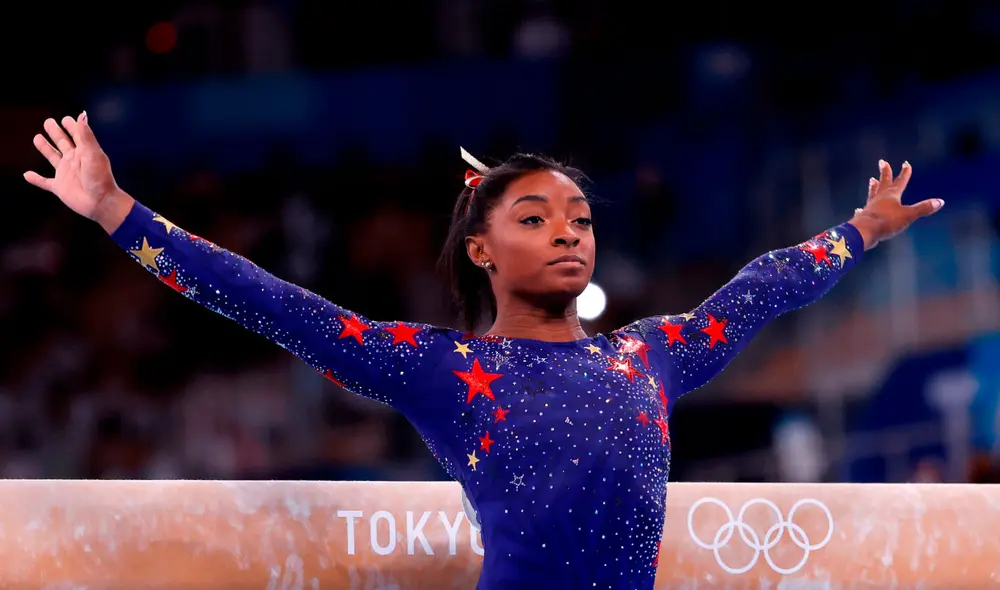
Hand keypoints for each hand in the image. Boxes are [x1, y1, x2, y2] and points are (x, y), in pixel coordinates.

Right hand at [24, 113, 132, 232]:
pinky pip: (44, 182)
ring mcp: (66, 174)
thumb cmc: (100, 178)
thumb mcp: (93, 154)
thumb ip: (85, 135)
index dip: (71, 126)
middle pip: (62, 143)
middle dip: (56, 132)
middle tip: (48, 122)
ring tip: (37, 137)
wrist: (101, 202)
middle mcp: (74, 161)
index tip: (66, 119)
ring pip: (53, 158)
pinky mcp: (60, 188)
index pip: (77, 135)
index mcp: (83, 152)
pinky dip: (36, 179)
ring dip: (45, 148)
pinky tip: (26, 175)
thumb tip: (82, 115)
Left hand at [849, 160, 942, 249]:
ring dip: (873, 187)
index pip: (900, 182)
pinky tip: (859, 209)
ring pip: (873, 193)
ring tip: (872, 180)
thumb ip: (923, 208)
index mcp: (892, 195)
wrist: (865, 231)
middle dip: (885, 172)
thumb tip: (940, 201)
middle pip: (884, 182)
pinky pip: (864, 209)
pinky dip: (863, 208)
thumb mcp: (908, 215)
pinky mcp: (864, 216)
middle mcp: (880, 198)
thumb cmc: (887, 221)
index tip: (906, 163)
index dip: (904, 173)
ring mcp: (870, 206)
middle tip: (882, 162)